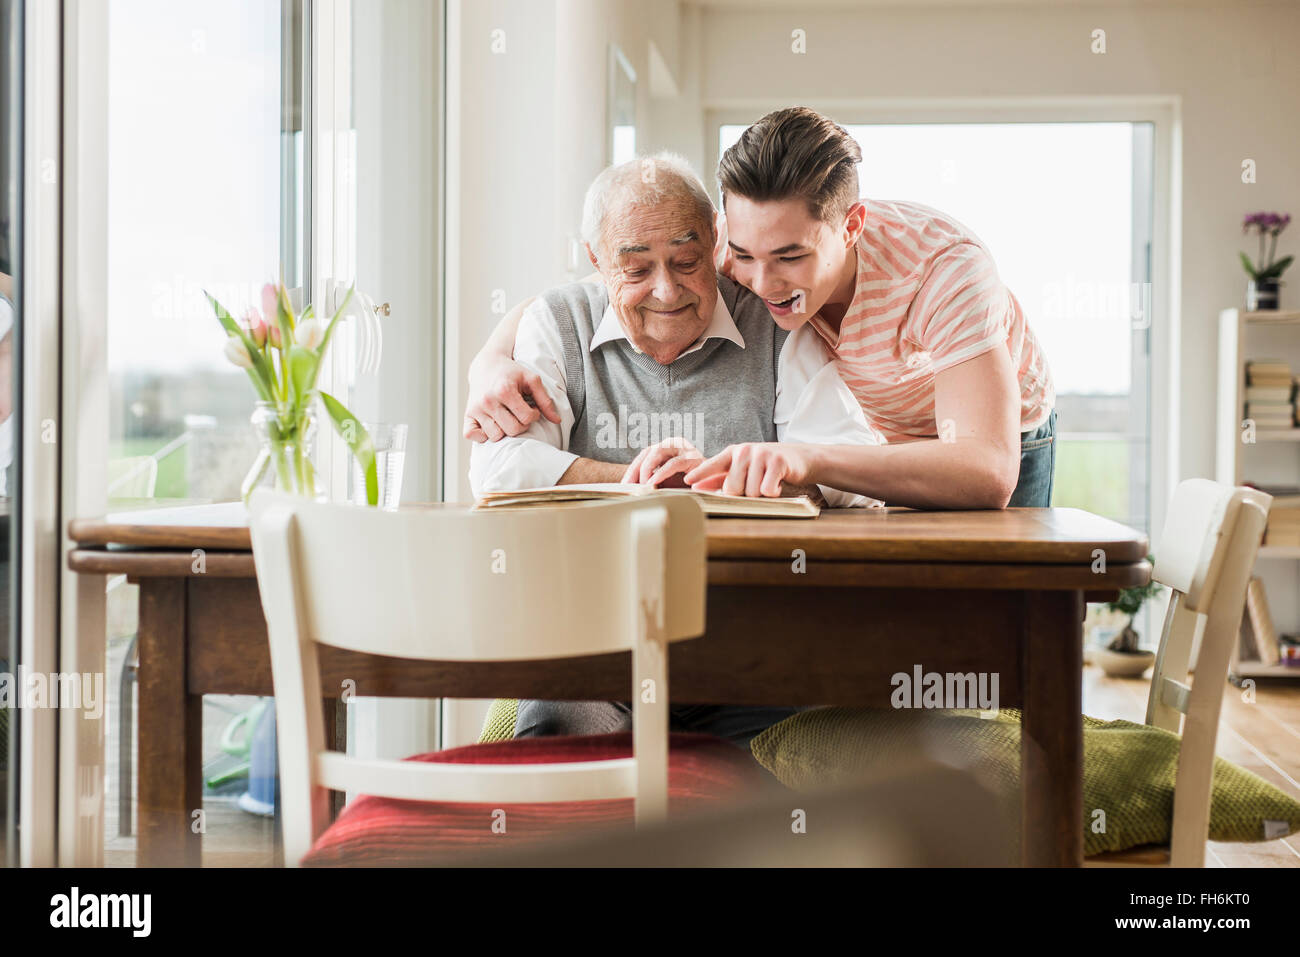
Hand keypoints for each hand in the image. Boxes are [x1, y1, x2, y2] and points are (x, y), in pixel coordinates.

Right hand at [463, 355, 560, 441]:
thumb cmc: (511, 372)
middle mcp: (488, 401)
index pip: (526, 418)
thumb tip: (557, 420)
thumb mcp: (532, 380)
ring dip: (504, 429)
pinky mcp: (467, 414)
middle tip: (519, 413)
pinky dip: (482, 435)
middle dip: (521, 424)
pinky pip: (472, 435)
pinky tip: (491, 424)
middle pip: (512, 430)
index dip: (533, 415)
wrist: (486, 364)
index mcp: (504, 391)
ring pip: (495, 436)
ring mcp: (476, 408)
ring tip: (507, 416)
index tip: (531, 408)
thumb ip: (545, 400)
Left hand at [621, 436, 703, 485]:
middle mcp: (674, 443)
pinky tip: (653, 482)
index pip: (644, 454)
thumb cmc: (688, 485)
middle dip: (637, 469)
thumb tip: (630, 488)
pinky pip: (674, 463)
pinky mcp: (694, 457)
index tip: (624, 484)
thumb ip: (650, 481)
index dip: (632, 469)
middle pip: (648, 451)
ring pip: (658, 452)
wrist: (713, 486)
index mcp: (666, 447)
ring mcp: (684, 448)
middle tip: (630, 485)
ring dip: (647, 469)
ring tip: (642, 484)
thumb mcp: (665, 481)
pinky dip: (662, 473)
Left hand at [683, 442, 814, 497]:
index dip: (700, 473)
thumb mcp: (744, 467)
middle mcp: (745, 451)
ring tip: (768, 482)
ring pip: (751, 492)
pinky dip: (773, 492)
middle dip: (743, 494)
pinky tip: (778, 484)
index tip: (687, 481)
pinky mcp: (777, 462)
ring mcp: (761, 455)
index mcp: (734, 452)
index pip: (713, 464)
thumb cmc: (767, 465)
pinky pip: (767, 490)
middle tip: (756, 485)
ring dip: (760, 495)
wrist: (800, 457)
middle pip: (733, 488)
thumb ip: (720, 477)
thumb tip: (696, 486)